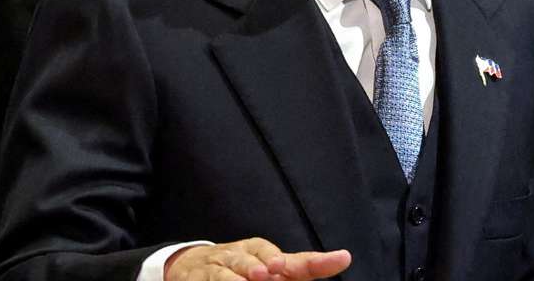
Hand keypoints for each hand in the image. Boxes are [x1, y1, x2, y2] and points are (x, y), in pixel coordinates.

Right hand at [165, 237, 351, 280]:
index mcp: (270, 256)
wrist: (191, 266)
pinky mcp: (203, 275)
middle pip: (263, 256)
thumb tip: (326, 270)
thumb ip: (291, 275)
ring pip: (236, 266)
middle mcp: (248, 255)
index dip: (320, 261)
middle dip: (270, 260)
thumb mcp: (268, 274)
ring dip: (246, 271)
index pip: (299, 260)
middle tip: (277, 269)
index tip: (343, 258)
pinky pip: (213, 278)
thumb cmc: (238, 273)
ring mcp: (225, 263)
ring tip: (257, 276)